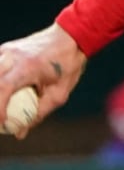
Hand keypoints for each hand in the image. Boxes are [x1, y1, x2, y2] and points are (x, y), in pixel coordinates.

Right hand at [0, 23, 86, 139]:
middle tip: (1, 120)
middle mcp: (12, 56)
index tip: (1, 124)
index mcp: (28, 66)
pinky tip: (4, 95)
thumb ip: (39, 112)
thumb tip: (19, 132)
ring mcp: (5, 51)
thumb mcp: (60, 93)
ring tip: (3, 108)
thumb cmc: (68, 65)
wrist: (70, 36)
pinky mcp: (2, 50)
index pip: (3, 88)